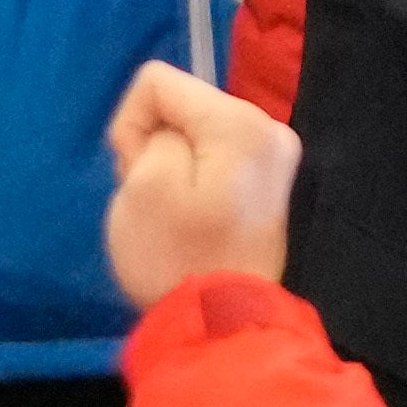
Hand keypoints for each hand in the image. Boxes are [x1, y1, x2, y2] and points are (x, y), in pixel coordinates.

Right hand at [102, 58, 296, 302]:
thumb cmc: (176, 255)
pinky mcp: (269, 183)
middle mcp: (269, 128)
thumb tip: (172, 134)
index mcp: (240, 121)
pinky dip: (194, 178)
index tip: (134, 171)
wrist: (222, 325)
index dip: (131, 123)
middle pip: (183, 104)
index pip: (158, 81)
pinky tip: (192, 215)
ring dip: (173, 163)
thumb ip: (153, 133)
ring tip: (173, 212)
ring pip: (196, 132)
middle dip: (156, 143)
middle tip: (154, 198)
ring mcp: (275, 157)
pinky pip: (215, 157)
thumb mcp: (142, 185)